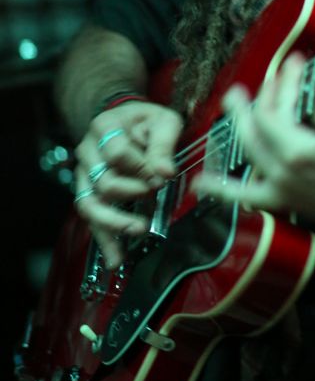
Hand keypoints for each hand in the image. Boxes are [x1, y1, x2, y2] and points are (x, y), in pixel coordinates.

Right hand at [73, 101, 182, 267]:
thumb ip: (163, 144)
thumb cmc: (147, 121)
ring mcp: (83, 174)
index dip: (141, 167)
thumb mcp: (162, 121)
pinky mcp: (87, 193)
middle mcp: (87, 152)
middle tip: (155, 194)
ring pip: (90, 205)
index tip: (161, 177)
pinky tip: (116, 260)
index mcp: (104, 127)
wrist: (126, 120)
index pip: (118, 153)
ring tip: (139, 230)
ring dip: (115, 223)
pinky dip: (104, 240)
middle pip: (104, 182)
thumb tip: (165, 173)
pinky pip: (91, 219)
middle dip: (132, 193)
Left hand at [193, 53, 314, 239]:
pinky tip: (201, 184)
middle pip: (255, 127)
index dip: (281, 83)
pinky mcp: (283, 202)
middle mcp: (282, 171)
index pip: (276, 110)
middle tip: (257, 75)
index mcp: (300, 151)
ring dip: (239, 125)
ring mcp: (280, 188)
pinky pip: (246, 197)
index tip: (293, 62)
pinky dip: (222, 190)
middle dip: (253, 100)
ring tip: (233, 103)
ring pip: (248, 151)